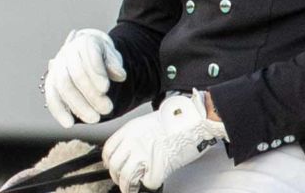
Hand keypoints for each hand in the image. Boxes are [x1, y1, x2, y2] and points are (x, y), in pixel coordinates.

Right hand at [43, 29, 126, 127]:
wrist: (87, 54)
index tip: (105, 89)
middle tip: (107, 109)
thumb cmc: (102, 57)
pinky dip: (59, 111)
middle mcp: (67, 52)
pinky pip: (51, 96)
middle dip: (91, 94)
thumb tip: (120, 75)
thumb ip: (115, 65)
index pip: (89, 56)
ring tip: (95, 119)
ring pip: (63, 87)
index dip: (96, 73)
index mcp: (84, 42)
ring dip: (78, 105)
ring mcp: (57, 67)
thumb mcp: (112, 56)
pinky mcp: (51, 82)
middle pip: (76, 75)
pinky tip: (69, 124)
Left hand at [102, 90, 226, 191]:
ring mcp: (145, 155)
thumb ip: (137, 135)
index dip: (109, 161)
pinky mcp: (158, 166)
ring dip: (128, 186)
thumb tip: (131, 150)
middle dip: (117, 176)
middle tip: (122, 180)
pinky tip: (151, 183)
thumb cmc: (178, 118)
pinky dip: (148, 185)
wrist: (196, 119)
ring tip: (132, 188)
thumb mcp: (149, 121)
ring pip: (126, 178)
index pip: (108, 150)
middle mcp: (134, 142)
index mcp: (131, 129)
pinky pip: (147, 183)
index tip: (113, 166)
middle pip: (115, 166)